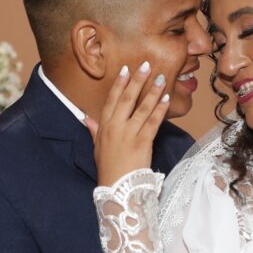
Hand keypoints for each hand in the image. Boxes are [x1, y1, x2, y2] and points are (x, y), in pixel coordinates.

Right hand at [86, 61, 169, 186]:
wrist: (118, 188)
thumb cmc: (108, 169)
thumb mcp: (97, 148)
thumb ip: (94, 130)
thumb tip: (86, 118)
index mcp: (104, 127)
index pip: (112, 100)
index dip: (119, 84)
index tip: (125, 69)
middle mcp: (116, 127)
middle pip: (127, 99)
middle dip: (137, 80)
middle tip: (145, 65)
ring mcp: (130, 134)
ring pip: (142, 108)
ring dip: (152, 91)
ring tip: (160, 78)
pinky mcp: (143, 142)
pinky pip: (153, 122)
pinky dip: (160, 110)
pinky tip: (166, 99)